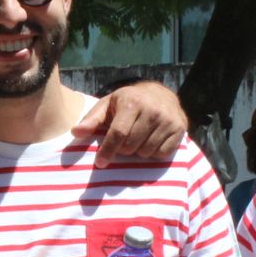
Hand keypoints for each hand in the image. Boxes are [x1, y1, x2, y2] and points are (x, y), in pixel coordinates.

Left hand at [71, 81, 186, 166]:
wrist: (162, 94)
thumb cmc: (129, 102)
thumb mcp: (108, 106)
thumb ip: (92, 120)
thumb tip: (76, 133)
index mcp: (132, 103)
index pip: (118, 134)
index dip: (108, 150)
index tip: (100, 162)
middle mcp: (152, 110)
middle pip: (131, 146)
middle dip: (123, 150)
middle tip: (123, 142)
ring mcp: (168, 120)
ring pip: (146, 152)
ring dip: (138, 152)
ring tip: (137, 140)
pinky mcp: (179, 129)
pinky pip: (162, 154)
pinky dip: (153, 153)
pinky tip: (151, 141)